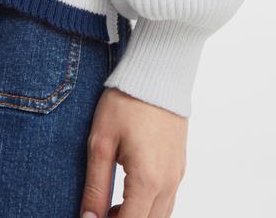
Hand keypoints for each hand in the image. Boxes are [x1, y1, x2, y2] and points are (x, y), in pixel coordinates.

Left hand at [80, 87, 187, 217]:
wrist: (157, 72)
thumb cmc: (126, 102)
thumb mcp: (101, 142)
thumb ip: (96, 186)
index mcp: (147, 181)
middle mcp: (168, 183)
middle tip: (99, 213)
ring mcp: (177, 174)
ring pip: (161, 216)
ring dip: (137, 217)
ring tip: (111, 206)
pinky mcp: (180, 164)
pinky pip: (168, 199)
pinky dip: (150, 206)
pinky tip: (130, 193)